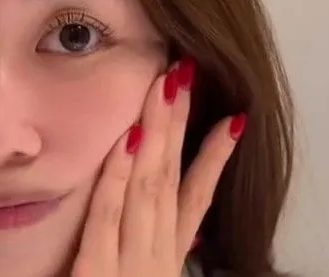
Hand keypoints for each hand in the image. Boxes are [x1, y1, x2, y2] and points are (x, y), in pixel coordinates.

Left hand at [72, 60, 243, 276]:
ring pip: (148, 188)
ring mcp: (131, 264)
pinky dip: (118, 180)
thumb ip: (167, 247)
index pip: (198, 199)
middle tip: (186, 71)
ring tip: (167, 86)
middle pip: (173, 179)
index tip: (233, 118)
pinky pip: (108, 220)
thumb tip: (185, 218)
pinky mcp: (95, 274)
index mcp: (167, 256)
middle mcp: (157, 255)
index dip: (215, 157)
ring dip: (158, 134)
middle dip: (180, 123)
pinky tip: (126, 142)